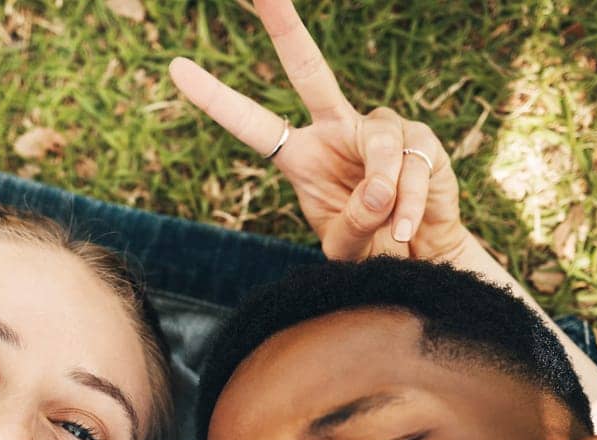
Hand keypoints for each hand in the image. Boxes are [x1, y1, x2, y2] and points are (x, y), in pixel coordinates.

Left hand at [170, 0, 470, 263]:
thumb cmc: (371, 245)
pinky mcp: (421, 140)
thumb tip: (379, 187)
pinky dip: (408, 207)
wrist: (421, 255)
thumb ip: (352, 223)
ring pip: (379, 146)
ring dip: (383, 196)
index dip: (216, 98)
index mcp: (302, 154)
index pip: (253, 123)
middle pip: (309, 69)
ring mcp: (380, 128)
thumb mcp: (345, 246)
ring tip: (391, 232)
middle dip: (285, 27)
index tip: (176, 68)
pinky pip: (410, 169)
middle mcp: (337, 128)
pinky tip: (407, 230)